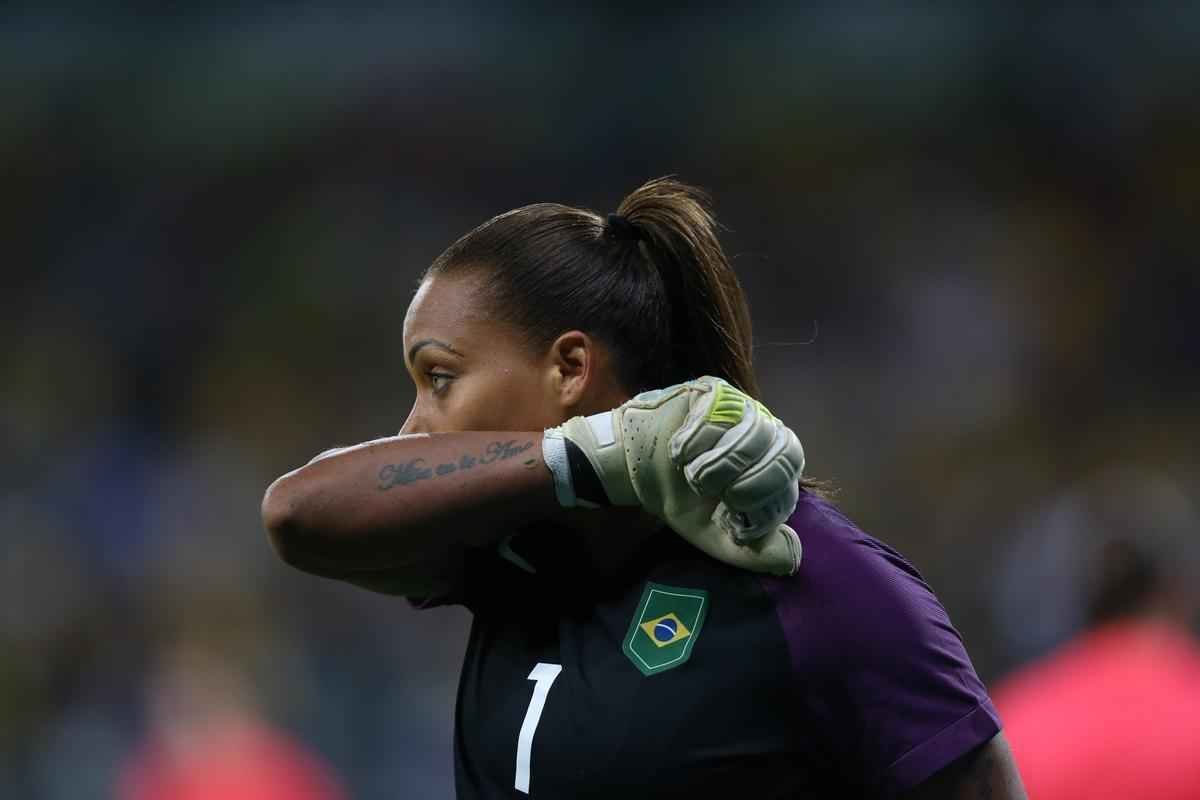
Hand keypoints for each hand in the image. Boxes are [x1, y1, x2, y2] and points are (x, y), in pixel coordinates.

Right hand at [543, 377, 804, 575]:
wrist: (634, 468)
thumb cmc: (680, 498)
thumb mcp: (714, 534)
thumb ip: (752, 552)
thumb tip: (792, 558)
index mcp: (772, 468)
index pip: (790, 484)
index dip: (762, 507)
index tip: (730, 519)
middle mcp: (767, 434)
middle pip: (787, 453)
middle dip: (747, 484)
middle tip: (713, 494)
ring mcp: (743, 407)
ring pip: (755, 432)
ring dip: (719, 464)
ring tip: (692, 474)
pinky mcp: (715, 391)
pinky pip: (720, 414)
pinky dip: (697, 441)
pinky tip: (679, 452)